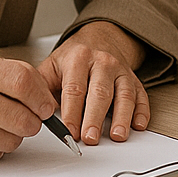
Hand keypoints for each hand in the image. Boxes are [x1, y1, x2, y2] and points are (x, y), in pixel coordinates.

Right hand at [0, 51, 57, 164]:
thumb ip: (12, 74)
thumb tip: (45, 100)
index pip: (21, 82)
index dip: (41, 97)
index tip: (46, 106)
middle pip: (19, 117)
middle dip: (33, 122)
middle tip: (30, 118)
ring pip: (9, 141)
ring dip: (13, 136)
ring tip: (0, 124)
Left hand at [36, 20, 149, 144]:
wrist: (99, 38)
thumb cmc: (73, 58)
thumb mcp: (52, 65)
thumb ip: (41, 88)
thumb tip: (35, 113)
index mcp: (79, 58)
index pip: (75, 88)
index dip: (72, 112)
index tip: (69, 131)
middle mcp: (103, 62)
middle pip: (100, 93)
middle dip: (95, 118)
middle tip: (90, 138)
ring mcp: (121, 70)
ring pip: (124, 95)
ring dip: (121, 117)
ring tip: (117, 136)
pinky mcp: (134, 79)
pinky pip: (141, 95)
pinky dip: (142, 111)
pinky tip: (138, 124)